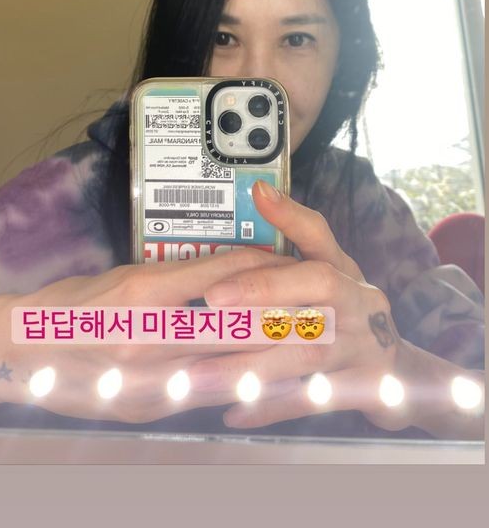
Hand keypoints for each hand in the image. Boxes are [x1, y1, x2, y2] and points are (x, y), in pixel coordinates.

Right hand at [0, 246, 290, 424]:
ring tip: (310, 343)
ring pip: (228, 363)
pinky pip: (207, 393)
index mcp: (142, 292)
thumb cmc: (70, 306)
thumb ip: (173, 279)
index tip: (287, 260)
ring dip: (273, 354)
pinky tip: (267, 380)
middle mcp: (149, 336)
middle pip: (234, 323)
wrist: (23, 351)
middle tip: (321, 304)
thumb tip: (222, 276)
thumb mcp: (122, 277)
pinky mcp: (149, 405)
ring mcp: (150, 376)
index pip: (218, 277)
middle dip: (282, 314)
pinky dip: (241, 384)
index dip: (259, 269)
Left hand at [187, 181, 408, 430]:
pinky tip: (233, 411)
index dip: (289, 218)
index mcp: (346, 271)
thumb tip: (256, 191)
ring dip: (252, 362)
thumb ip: (294, 241)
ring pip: (308, 351)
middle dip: (262, 290)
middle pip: (316, 286)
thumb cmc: (348, 318)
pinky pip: (312, 399)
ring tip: (200, 371)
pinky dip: (272, 407)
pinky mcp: (367, 388)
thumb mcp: (331, 277)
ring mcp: (367, 345)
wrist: (403, 377)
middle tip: (211, 300)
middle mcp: (359, 301)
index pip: (319, 236)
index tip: (257, 196)